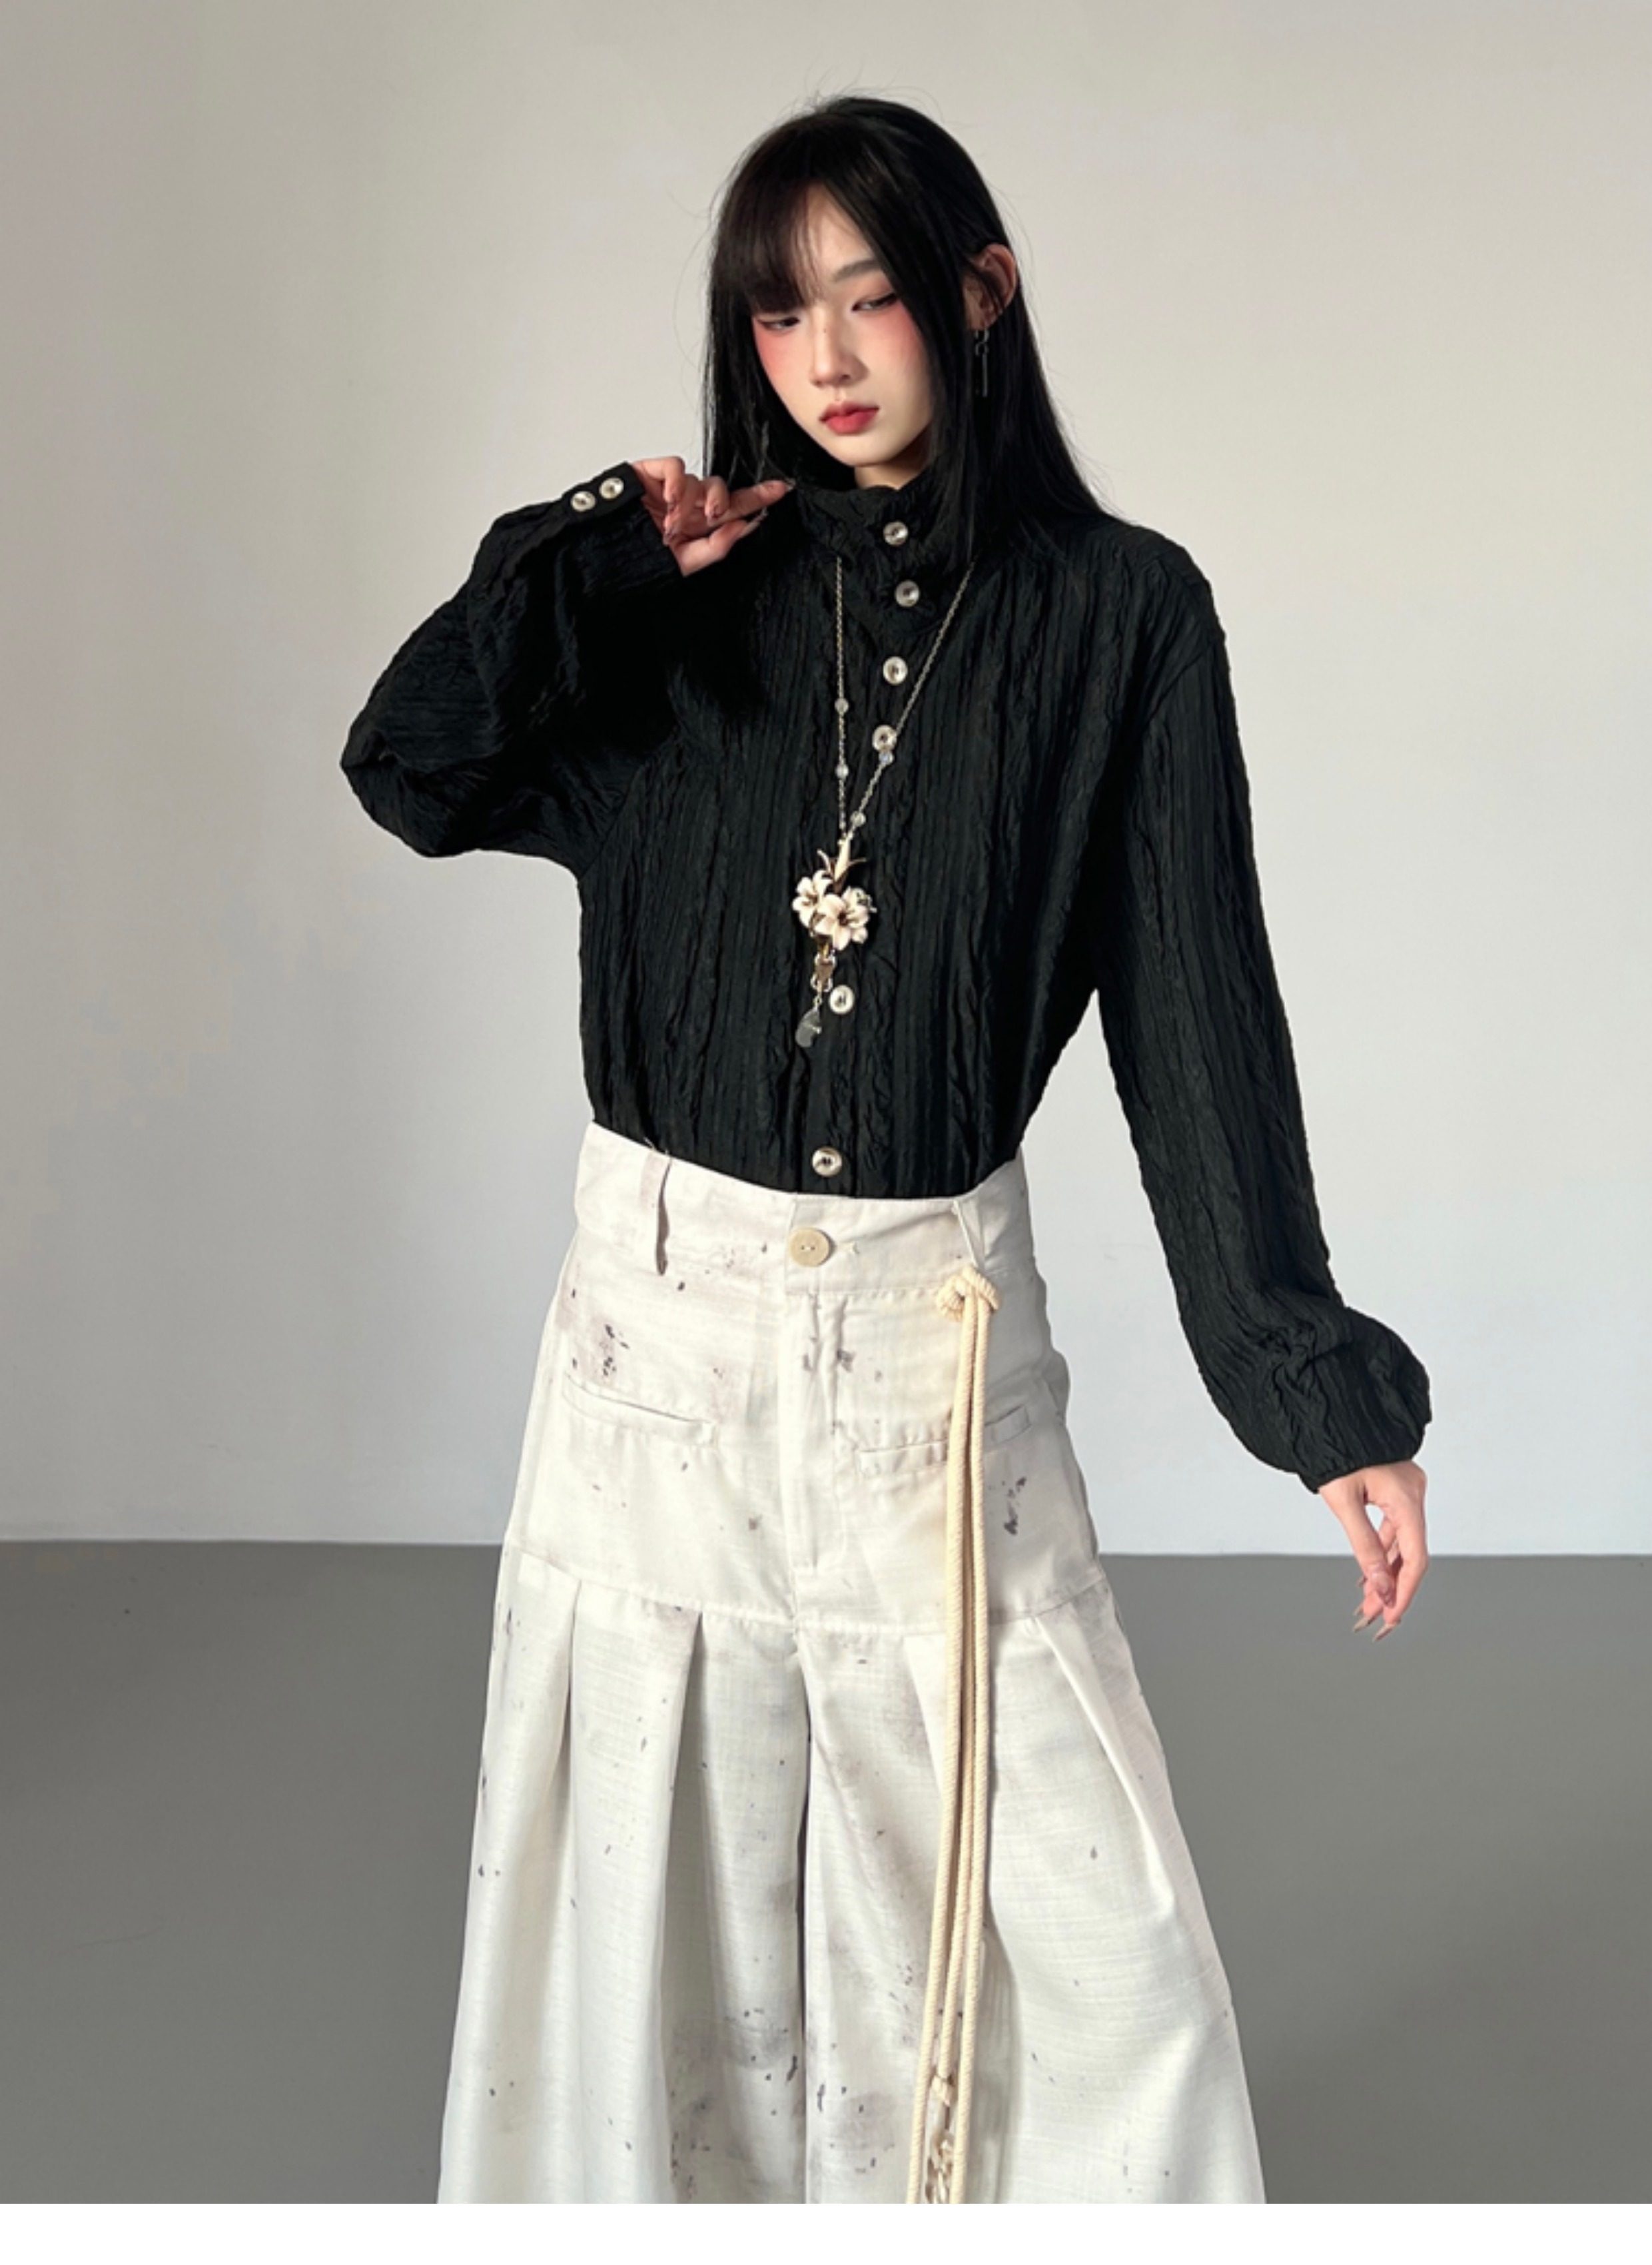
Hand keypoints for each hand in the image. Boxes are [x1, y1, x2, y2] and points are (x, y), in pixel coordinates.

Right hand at [632, 456, 793, 575]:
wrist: (604, 552)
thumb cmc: (640, 560)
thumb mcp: (686, 563)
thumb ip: (717, 547)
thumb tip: (744, 526)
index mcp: (701, 525)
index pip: (737, 507)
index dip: (759, 497)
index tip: (783, 489)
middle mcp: (690, 504)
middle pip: (722, 489)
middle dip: (724, 499)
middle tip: (714, 514)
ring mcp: (671, 488)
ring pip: (697, 480)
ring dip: (689, 501)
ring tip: (672, 523)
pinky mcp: (652, 473)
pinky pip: (675, 466)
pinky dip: (675, 480)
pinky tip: (668, 499)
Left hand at [1319, 1459, 1428, 1637]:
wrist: (1330, 1415)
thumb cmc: (1334, 1449)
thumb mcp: (1343, 1502)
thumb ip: (1364, 1546)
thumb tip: (1379, 1586)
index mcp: (1407, 1497)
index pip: (1415, 1558)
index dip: (1404, 1591)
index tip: (1392, 1616)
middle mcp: (1413, 1494)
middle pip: (1410, 1553)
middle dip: (1392, 1587)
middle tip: (1375, 1615)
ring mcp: (1407, 1491)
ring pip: (1401, 1543)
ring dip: (1386, 1572)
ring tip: (1369, 1601)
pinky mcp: (1396, 1489)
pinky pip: (1395, 1528)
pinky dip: (1383, 1551)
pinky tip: (1372, 1572)